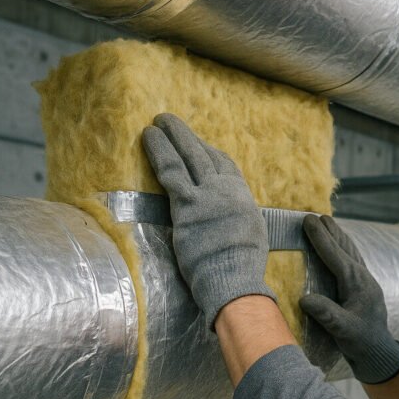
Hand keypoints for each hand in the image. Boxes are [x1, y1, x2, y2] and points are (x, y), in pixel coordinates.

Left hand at [142, 113, 275, 328]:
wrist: (234, 278)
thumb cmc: (242, 266)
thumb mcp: (250, 233)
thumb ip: (235, 217)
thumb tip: (227, 219)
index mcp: (242, 197)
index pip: (225, 165)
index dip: (209, 151)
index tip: (198, 143)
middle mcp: (226, 190)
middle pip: (204, 155)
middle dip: (186, 136)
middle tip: (170, 121)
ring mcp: (207, 195)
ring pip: (186, 157)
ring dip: (171, 136)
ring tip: (157, 122)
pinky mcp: (187, 204)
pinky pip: (170, 171)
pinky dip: (159, 152)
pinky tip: (149, 138)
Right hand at [299, 215, 398, 383]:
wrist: (379, 353)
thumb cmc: (360, 342)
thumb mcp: (343, 330)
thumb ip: (326, 314)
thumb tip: (304, 299)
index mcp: (356, 283)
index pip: (335, 255)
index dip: (320, 237)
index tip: (308, 220)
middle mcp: (362, 277)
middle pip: (344, 247)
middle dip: (330, 231)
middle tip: (315, 215)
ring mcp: (365, 281)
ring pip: (350, 252)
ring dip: (337, 237)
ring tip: (327, 223)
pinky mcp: (363, 287)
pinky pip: (352, 260)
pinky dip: (343, 249)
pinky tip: (339, 248)